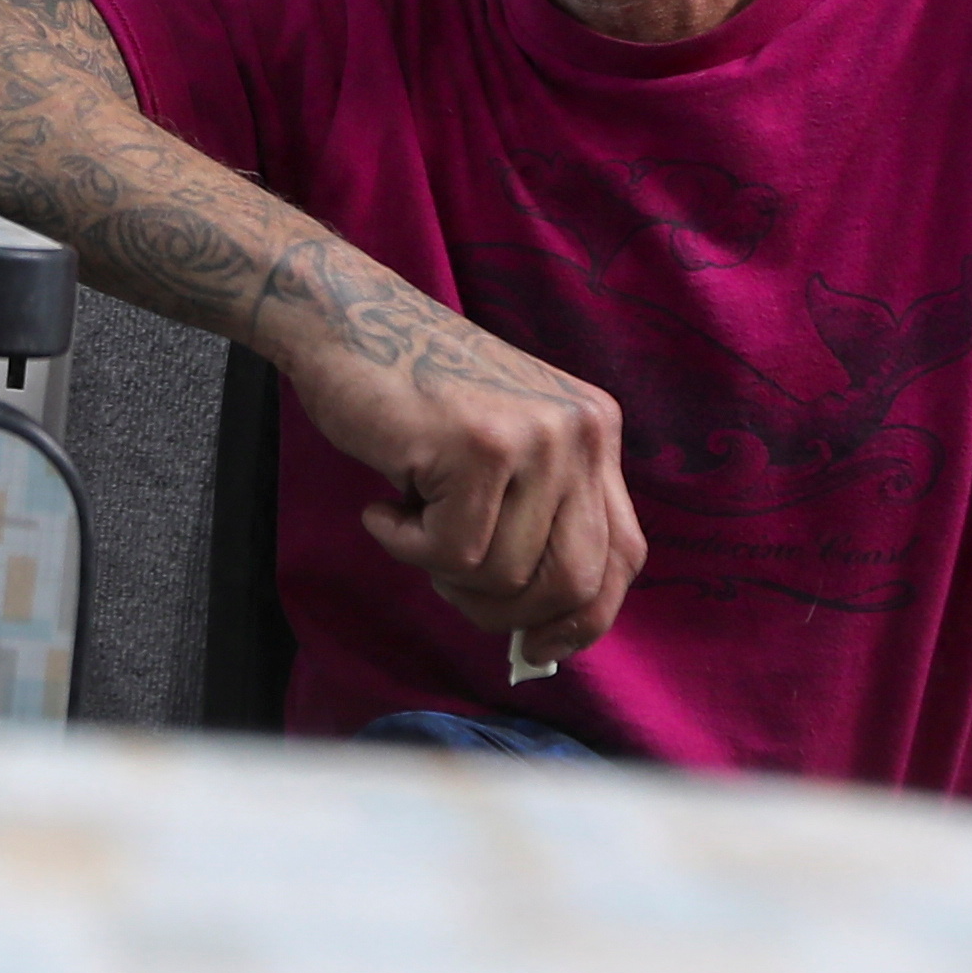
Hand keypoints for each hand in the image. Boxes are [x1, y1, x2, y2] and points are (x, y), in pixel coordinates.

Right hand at [274, 299, 642, 671]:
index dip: (586, 619)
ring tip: (409, 520)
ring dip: (442, 571)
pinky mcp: (480, 447)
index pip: (624, 555)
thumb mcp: (504, 453)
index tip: (541, 649)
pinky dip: (403, 545)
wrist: (347, 323)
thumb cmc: (412, 400)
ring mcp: (535, 436)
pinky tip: (383, 505)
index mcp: (596, 431)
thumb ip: (538, 520)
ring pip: (505, 576)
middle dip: (507, 612)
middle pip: (574, 582)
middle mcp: (581, 431)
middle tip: (449, 584)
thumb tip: (545, 636)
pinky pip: (451, 554)